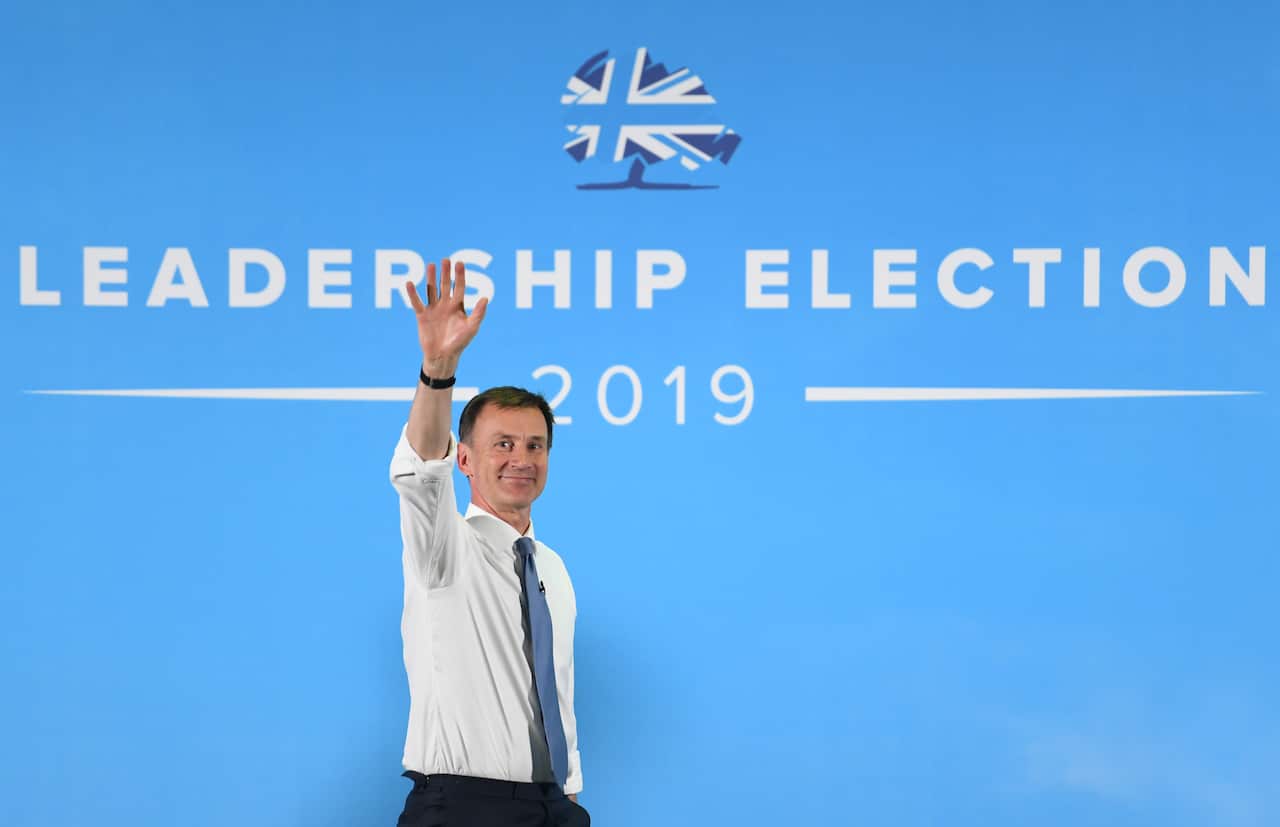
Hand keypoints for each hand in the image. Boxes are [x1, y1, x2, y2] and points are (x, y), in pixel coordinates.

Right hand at [405, 259, 488, 375]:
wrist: (443, 357)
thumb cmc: (459, 343)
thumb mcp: (471, 328)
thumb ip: (479, 313)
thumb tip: (486, 297)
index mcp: (458, 306)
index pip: (459, 287)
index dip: (460, 275)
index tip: (459, 263)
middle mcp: (445, 305)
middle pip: (445, 285)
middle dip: (446, 273)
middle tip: (446, 259)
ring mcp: (433, 309)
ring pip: (431, 290)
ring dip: (431, 278)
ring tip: (431, 265)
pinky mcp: (422, 315)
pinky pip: (417, 302)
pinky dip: (413, 293)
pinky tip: (409, 283)